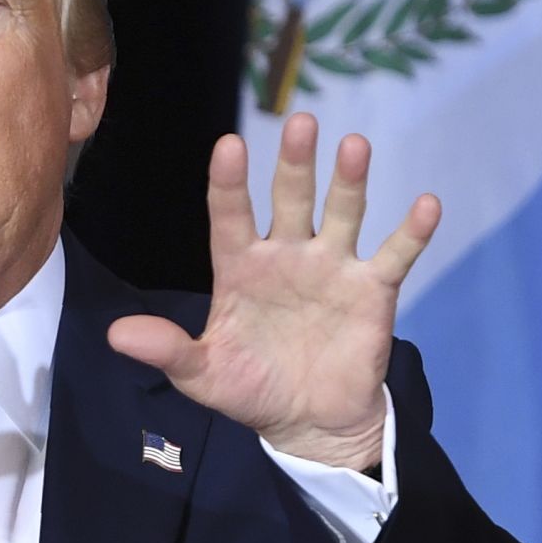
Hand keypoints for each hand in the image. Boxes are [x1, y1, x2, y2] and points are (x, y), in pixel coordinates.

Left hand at [107, 113, 439, 468]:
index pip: (230, 216)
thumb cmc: (249, 388)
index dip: (229, 183)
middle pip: (290, 199)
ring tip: (354, 145)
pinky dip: (411, 232)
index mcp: (240, 268)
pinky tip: (426, 204)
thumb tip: (116, 336)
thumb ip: (166, 350)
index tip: (228, 145)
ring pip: (342, 213)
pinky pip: (395, 255)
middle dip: (295, 162)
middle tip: (299, 121)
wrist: (307, 421)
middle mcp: (286, 256)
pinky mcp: (372, 290)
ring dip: (350, 181)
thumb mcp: (201, 374)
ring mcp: (331, 268)